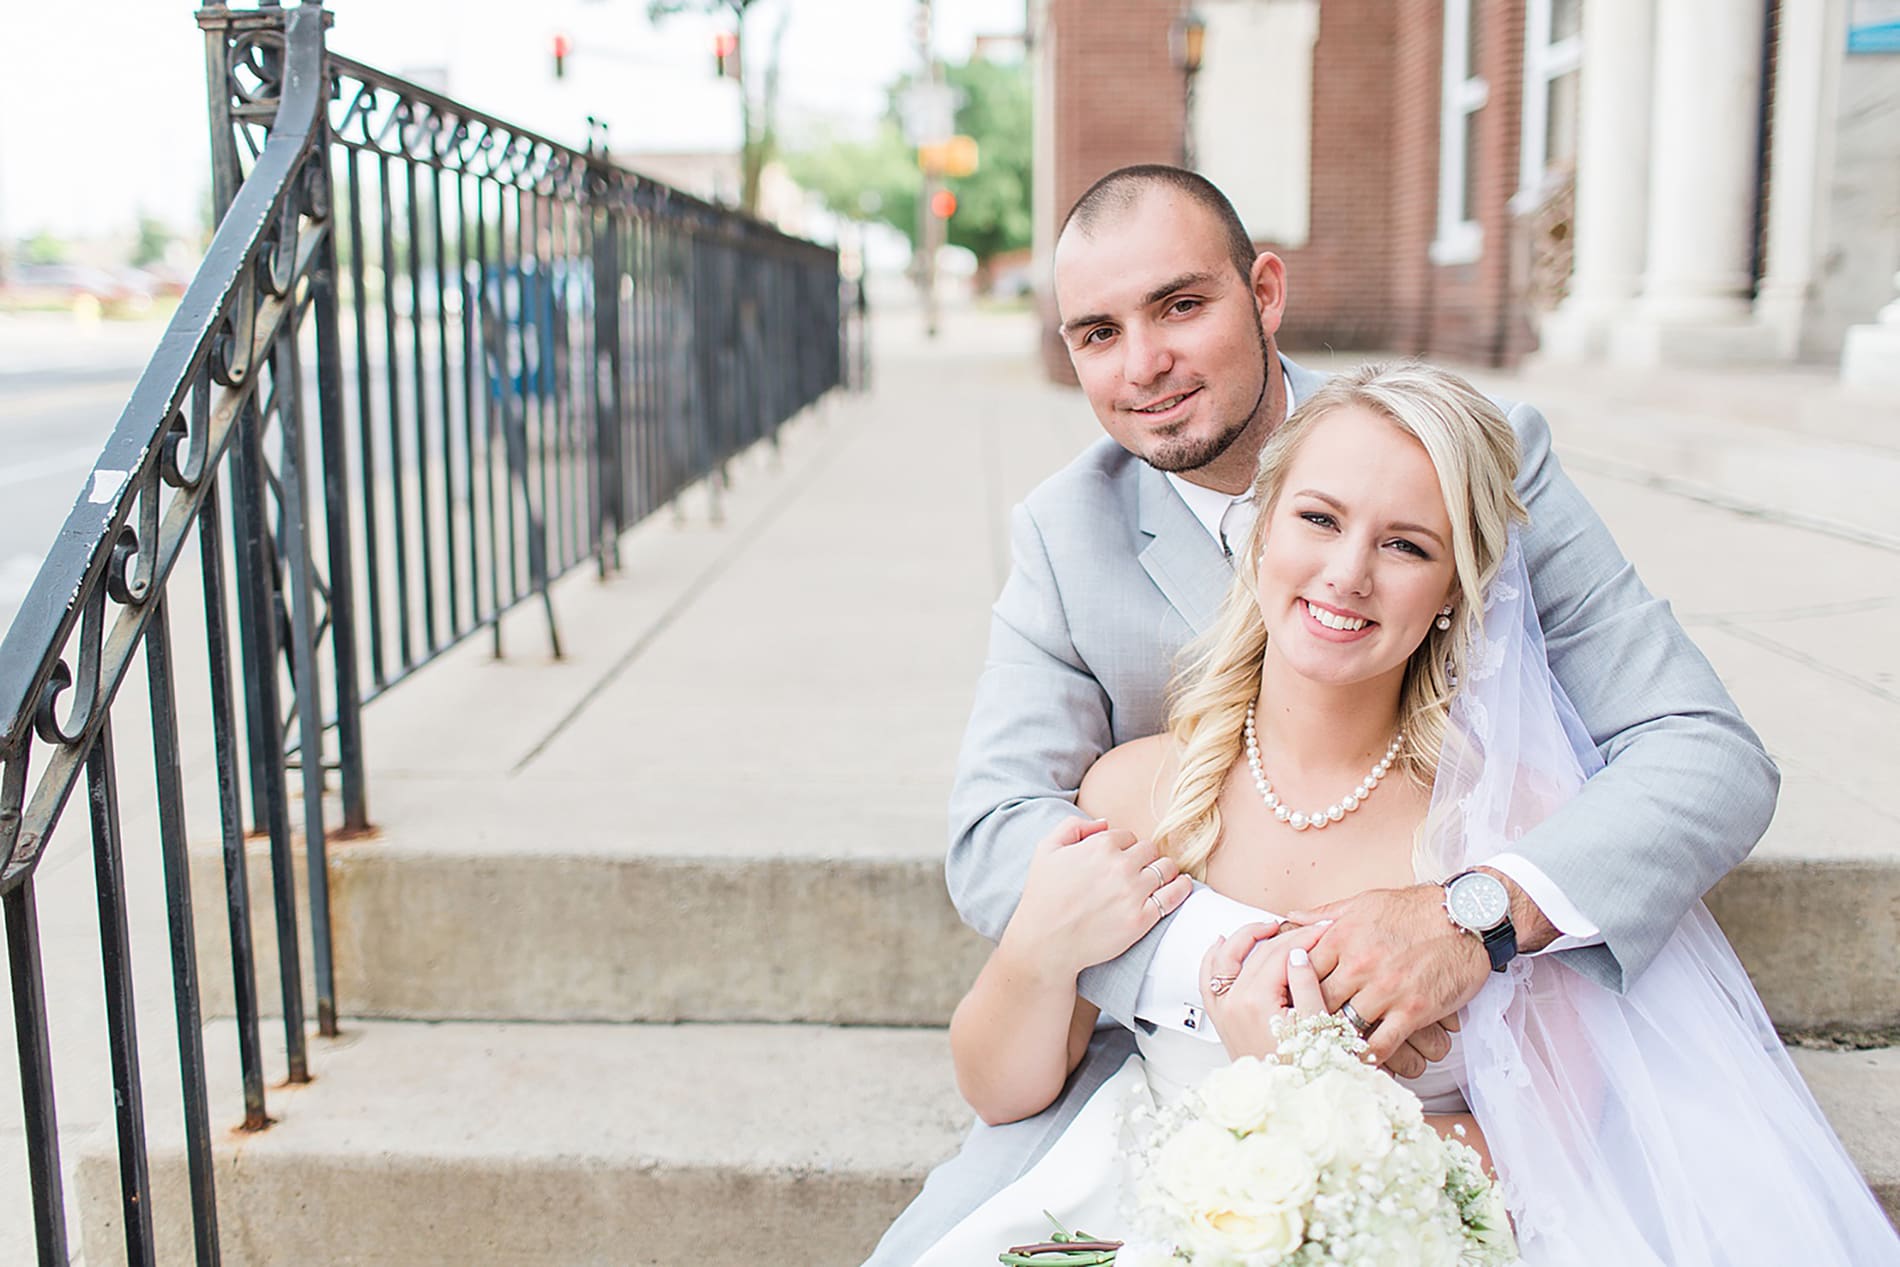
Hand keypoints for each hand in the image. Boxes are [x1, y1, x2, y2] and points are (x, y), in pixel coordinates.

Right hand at [1000, 817, 1193, 979]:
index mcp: (1099, 846)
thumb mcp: (1046, 850)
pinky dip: (1181, 887)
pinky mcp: (1142, 918)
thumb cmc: (1042, 897)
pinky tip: (1181, 885)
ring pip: (1166, 868)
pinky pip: (1173, 895)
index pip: (1128, 836)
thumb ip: (1072, 826)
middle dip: (1144, 858)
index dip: (1123, 848)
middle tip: (1137, 871)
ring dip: (1164, 870)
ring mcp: (1133, 893)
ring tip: (1159, 878)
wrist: (1045, 943)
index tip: (1119, 860)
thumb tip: (1104, 823)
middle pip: (1149, 850)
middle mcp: (1121, 866)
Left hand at [1197, 922, 1329, 1060]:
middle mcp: (1232, 1003)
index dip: (1305, 938)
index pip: (1280, 954)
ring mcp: (1223, 1011)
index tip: (1324, 931)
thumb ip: (1307, 985)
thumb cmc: (1308, 1070)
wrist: (1289, 1102)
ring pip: (1225, 959)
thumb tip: (1298, 953)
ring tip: (1269, 926)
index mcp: (1256, 1002)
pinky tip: (1222, 943)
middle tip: (1310, 929)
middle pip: (1258, 953)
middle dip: (1285, 935)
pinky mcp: (1221, 1020)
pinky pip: (1208, 979)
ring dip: (1245, 938)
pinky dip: (1213, 958)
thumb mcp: (1317, 1025)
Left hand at [1288, 884, 1489, 1071]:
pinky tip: (1359, 1060)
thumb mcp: (1364, 902)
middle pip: (1318, 1002)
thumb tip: (1290, 917)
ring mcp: (1386, 990)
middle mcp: (1359, 965)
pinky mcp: (1413, 1010)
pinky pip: (1381, 1045)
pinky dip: (1367, 1056)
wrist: (1465, 917)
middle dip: (1310, 1016)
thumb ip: (1325, 914)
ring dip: (1336, 1039)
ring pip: (1345, 1026)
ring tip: (1326, 1050)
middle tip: (1303, 1031)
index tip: (1289, 1000)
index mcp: (1342, 937)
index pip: (1301, 971)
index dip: (1292, 988)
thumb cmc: (1415, 909)